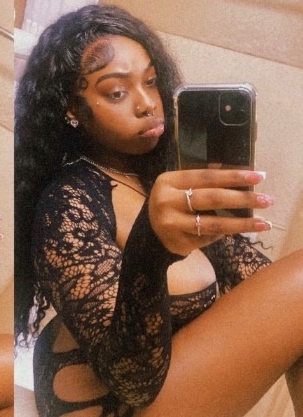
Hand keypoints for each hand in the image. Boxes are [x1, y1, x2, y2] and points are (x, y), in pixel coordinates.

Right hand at [148, 169, 273, 255]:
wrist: (149, 235)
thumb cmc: (170, 204)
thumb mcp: (179, 187)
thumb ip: (202, 181)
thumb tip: (238, 173)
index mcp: (169, 180)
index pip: (206, 176)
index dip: (233, 176)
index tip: (257, 177)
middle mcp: (167, 201)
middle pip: (212, 198)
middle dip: (243, 199)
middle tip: (266, 200)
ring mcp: (172, 224)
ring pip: (214, 223)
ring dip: (242, 223)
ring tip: (264, 222)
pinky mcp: (179, 243)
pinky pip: (209, 237)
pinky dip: (226, 233)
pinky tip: (241, 230)